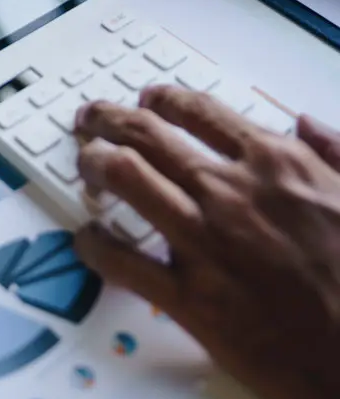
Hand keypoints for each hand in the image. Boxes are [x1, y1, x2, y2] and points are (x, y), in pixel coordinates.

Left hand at [74, 88, 339, 398]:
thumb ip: (331, 153)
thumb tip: (305, 125)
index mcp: (273, 163)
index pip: (198, 111)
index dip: (161, 99)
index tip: (145, 98)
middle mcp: (230, 192)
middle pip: (146, 134)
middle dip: (109, 119)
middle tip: (91, 119)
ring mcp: (206, 243)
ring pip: (125, 178)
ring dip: (93, 164)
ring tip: (83, 164)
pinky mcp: (192, 299)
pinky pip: (123, 262)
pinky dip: (94, 245)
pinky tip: (87, 240)